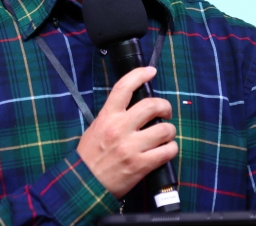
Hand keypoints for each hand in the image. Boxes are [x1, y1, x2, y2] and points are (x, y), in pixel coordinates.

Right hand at [76, 66, 177, 198]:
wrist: (84, 184)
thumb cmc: (90, 156)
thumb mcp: (96, 128)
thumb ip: (114, 116)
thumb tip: (135, 107)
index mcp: (107, 117)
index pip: (124, 87)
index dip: (140, 74)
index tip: (150, 71)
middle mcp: (120, 128)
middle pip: (152, 105)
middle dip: (165, 106)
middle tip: (165, 112)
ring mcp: (132, 147)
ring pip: (165, 129)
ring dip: (170, 131)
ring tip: (165, 136)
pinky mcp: (141, 165)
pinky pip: (167, 151)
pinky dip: (171, 149)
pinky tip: (166, 150)